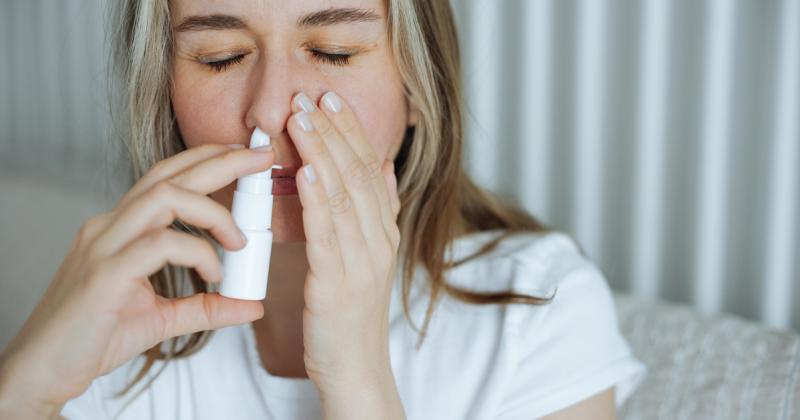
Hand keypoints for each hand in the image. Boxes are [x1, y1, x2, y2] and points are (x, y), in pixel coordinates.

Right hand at [0, 144, 273, 411]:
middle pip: (170, 174)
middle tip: (263, 156)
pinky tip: (213, 274)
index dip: (207, 160)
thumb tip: (252, 304)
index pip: (166, 177)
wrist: (45, 369)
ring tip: (239, 241)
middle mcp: (110, 226)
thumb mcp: (163, 318)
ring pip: (164, 197)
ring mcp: (104, 245)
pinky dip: (197, 253)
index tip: (247, 157)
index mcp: (121, 227)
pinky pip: (160, 244)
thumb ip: (207, 307)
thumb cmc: (96, 336)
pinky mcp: (104, 273)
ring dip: (213, 212)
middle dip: (222, 160)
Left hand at [286, 91, 401, 393]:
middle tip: (311, 97)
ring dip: (321, 153)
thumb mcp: (369, 257)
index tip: (331, 99)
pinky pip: (328, 234)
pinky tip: (305, 172)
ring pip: (344, 197)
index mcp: (384, 232)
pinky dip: (317, 199)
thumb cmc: (351, 313)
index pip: (371, 170)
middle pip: (359, 175)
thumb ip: (377, 212)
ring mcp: (363, 262)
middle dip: (334, 132)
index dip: (352, 132)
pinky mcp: (338, 284)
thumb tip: (382, 167)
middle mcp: (379, 241)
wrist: (355, 368)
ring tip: (301, 120)